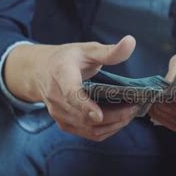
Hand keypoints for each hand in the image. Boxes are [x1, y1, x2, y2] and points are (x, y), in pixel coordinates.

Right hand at [4, 35, 138, 140]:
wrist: (40, 72)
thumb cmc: (68, 58)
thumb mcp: (87, 49)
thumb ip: (109, 51)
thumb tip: (131, 41)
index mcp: (61, 74)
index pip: (71, 93)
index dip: (85, 106)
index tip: (99, 115)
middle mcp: (57, 97)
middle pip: (86, 116)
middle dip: (114, 115)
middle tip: (134, 107)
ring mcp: (59, 114)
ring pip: (89, 129)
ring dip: (113, 125)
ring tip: (130, 114)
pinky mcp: (64, 124)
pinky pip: (88, 134)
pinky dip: (107, 130)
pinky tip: (119, 121)